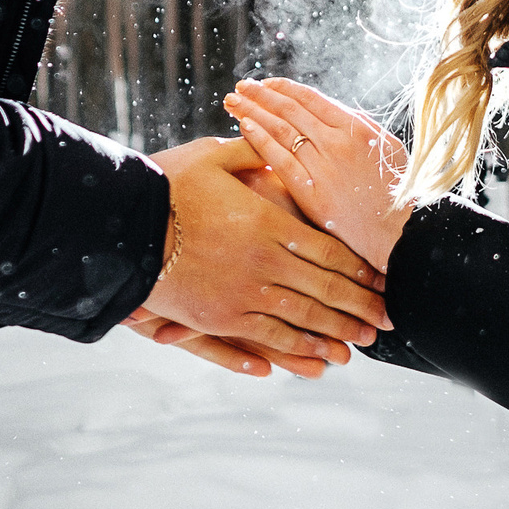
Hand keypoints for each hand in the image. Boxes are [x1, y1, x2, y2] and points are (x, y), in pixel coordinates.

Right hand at [142, 136, 390, 373]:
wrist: (120, 227)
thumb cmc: (166, 186)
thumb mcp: (212, 157)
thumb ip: (253, 153)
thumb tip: (278, 145)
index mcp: (268, 223)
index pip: (328, 252)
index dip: (360, 271)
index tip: (383, 282)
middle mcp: (263, 263)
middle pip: (325, 292)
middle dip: (360, 309)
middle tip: (387, 321)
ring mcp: (241, 296)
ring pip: (301, 322)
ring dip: (335, 336)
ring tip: (359, 347)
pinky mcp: (218, 319)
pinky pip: (264, 339)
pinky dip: (291, 353)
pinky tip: (311, 364)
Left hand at [225, 79, 411, 276]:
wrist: (402, 234)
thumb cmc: (399, 192)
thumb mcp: (389, 149)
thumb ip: (361, 128)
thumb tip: (336, 113)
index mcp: (356, 128)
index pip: (311, 99)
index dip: (285, 88)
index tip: (267, 83)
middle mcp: (337, 142)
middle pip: (290, 110)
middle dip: (262, 95)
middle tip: (241, 87)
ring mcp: (322, 167)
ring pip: (280, 130)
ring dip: (253, 112)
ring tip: (233, 102)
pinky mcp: (311, 193)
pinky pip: (280, 161)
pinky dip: (260, 141)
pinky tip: (244, 127)